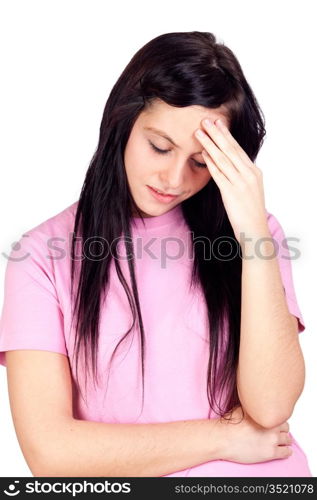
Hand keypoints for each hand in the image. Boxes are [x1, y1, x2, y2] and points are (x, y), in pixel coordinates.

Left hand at [195, 118, 269, 243]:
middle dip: (217, 133)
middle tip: (206, 120)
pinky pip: (219, 174)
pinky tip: (203, 154)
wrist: (255, 231)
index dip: (226, 135)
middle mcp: (249, 174)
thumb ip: (240, 176)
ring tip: (200, 133)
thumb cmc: (250, 212)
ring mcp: (241, 183)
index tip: (217, 123)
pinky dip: (211, 162)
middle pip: (230, 149)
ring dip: (210, 144)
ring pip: (223, 159)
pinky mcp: (232, 193)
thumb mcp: (249, 189)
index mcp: (254, 172)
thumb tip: (228, 165)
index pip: (238, 149)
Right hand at [215, 405, 292, 463]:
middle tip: (277, 431)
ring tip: (281, 441)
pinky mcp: (271, 453)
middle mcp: (271, 426)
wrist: (223, 439)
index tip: (274, 421)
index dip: (276, 418)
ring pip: (288, 440)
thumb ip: (253, 406)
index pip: (280, 415)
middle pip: (285, 427)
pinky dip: (286, 451)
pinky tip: (284, 450)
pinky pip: (287, 452)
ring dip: (285, 440)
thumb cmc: (230, 425)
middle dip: (281, 429)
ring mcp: (272, 440)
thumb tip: (256, 401)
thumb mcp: (242, 408)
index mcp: (265, 414)